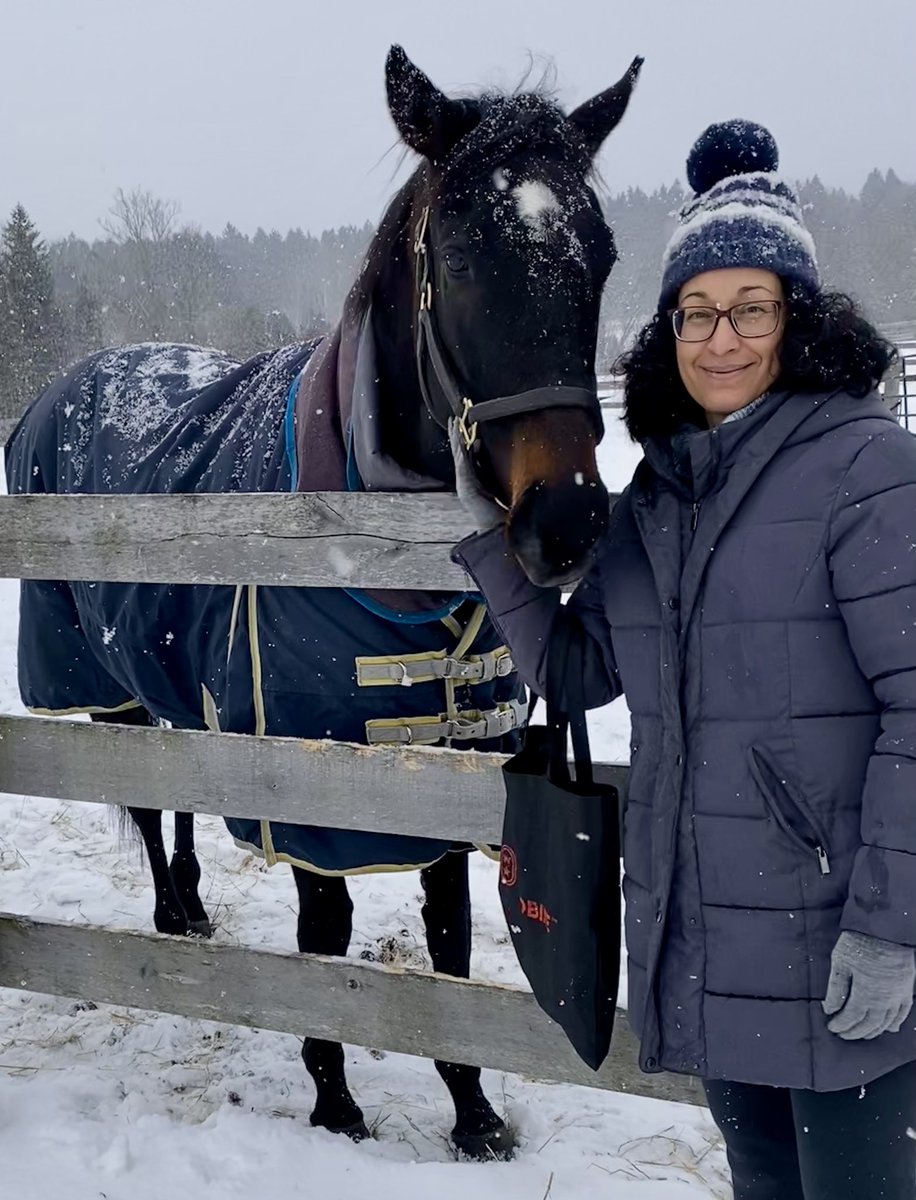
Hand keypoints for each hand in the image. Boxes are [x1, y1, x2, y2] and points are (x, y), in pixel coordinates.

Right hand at [448, 418, 506, 533]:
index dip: (463, 439)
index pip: (466, 454)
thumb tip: (490, 457)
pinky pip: (463, 467)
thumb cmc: (494, 509)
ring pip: (458, 456)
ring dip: (456, 440)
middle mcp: (464, 479)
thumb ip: (490, 472)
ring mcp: (463, 483)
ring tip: (454, 424)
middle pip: (459, 452)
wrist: (493, 527)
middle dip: (456, 435)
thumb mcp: (493, 485)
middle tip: (454, 418)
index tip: (462, 424)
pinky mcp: (466, 488)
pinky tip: (461, 443)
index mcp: (471, 478)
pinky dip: (461, 454)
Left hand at [822, 930, 915, 1039]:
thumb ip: (835, 987)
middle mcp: (884, 1001)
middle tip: (842, 1034)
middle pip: (868, 1025)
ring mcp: (898, 996)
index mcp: (866, 994)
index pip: (851, 1017)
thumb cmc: (861, 941)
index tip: (831, 1027)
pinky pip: (902, 1013)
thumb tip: (829, 1008)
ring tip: (861, 1034)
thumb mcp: (840, 961)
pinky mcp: (907, 989)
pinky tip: (888, 1028)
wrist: (888, 928)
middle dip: (854, 1032)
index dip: (840, 1025)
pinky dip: (894, 1023)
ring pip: (886, 1023)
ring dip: (873, 1032)